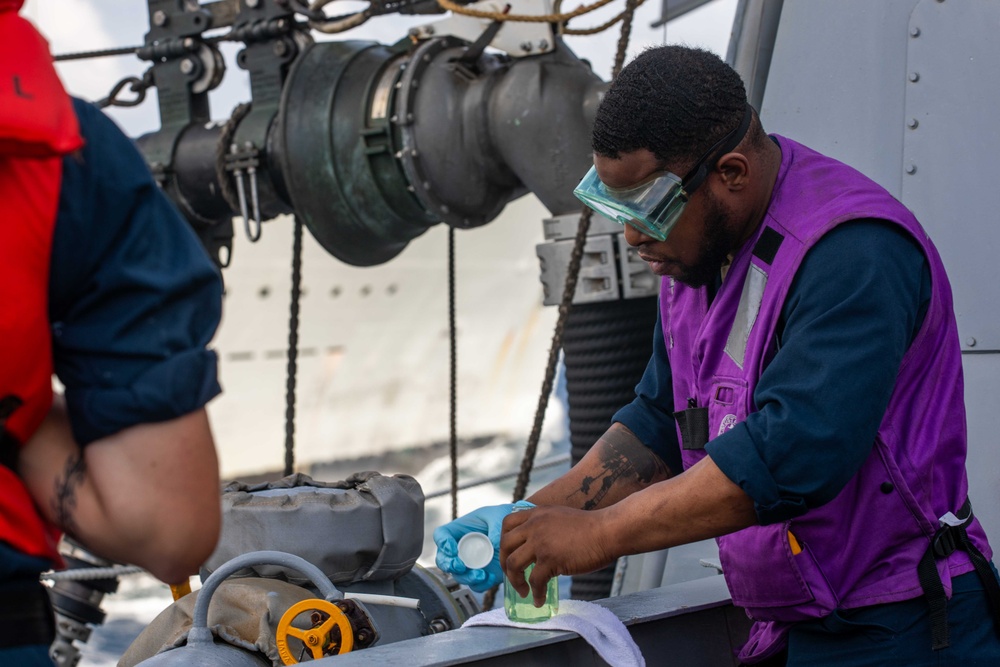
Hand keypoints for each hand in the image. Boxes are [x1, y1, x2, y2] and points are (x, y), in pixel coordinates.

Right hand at [434, 501, 533, 591]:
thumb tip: (495, 544)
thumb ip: (495, 527)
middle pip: (444, 560)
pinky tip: (490, 577)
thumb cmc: (502, 517)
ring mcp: (470, 563)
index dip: (442, 543)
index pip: (441, 535)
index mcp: (459, 530)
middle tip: (460, 566)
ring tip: (480, 575)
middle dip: (449, 565)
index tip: (452, 549)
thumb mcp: (497, 516)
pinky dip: (481, 584)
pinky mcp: (482, 574)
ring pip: (459, 576)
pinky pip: (477, 584)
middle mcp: (460, 548)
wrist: (517, 529)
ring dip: (467, 577)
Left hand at [500, 505, 616, 606]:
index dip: (504, 541)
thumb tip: (536, 545)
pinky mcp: (551, 559)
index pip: (507, 524)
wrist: (607, 531)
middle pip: (505, 545)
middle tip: (512, 576)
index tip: (508, 554)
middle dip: (505, 564)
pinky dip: (536, 593)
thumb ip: (545, 525)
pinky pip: (535, 580)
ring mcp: (541, 542)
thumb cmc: (590, 527)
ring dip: (515, 581)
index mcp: (537, 514)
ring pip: (514, 564)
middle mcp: (534, 525)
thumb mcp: (560, 516)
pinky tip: (539, 599)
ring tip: (523, 591)